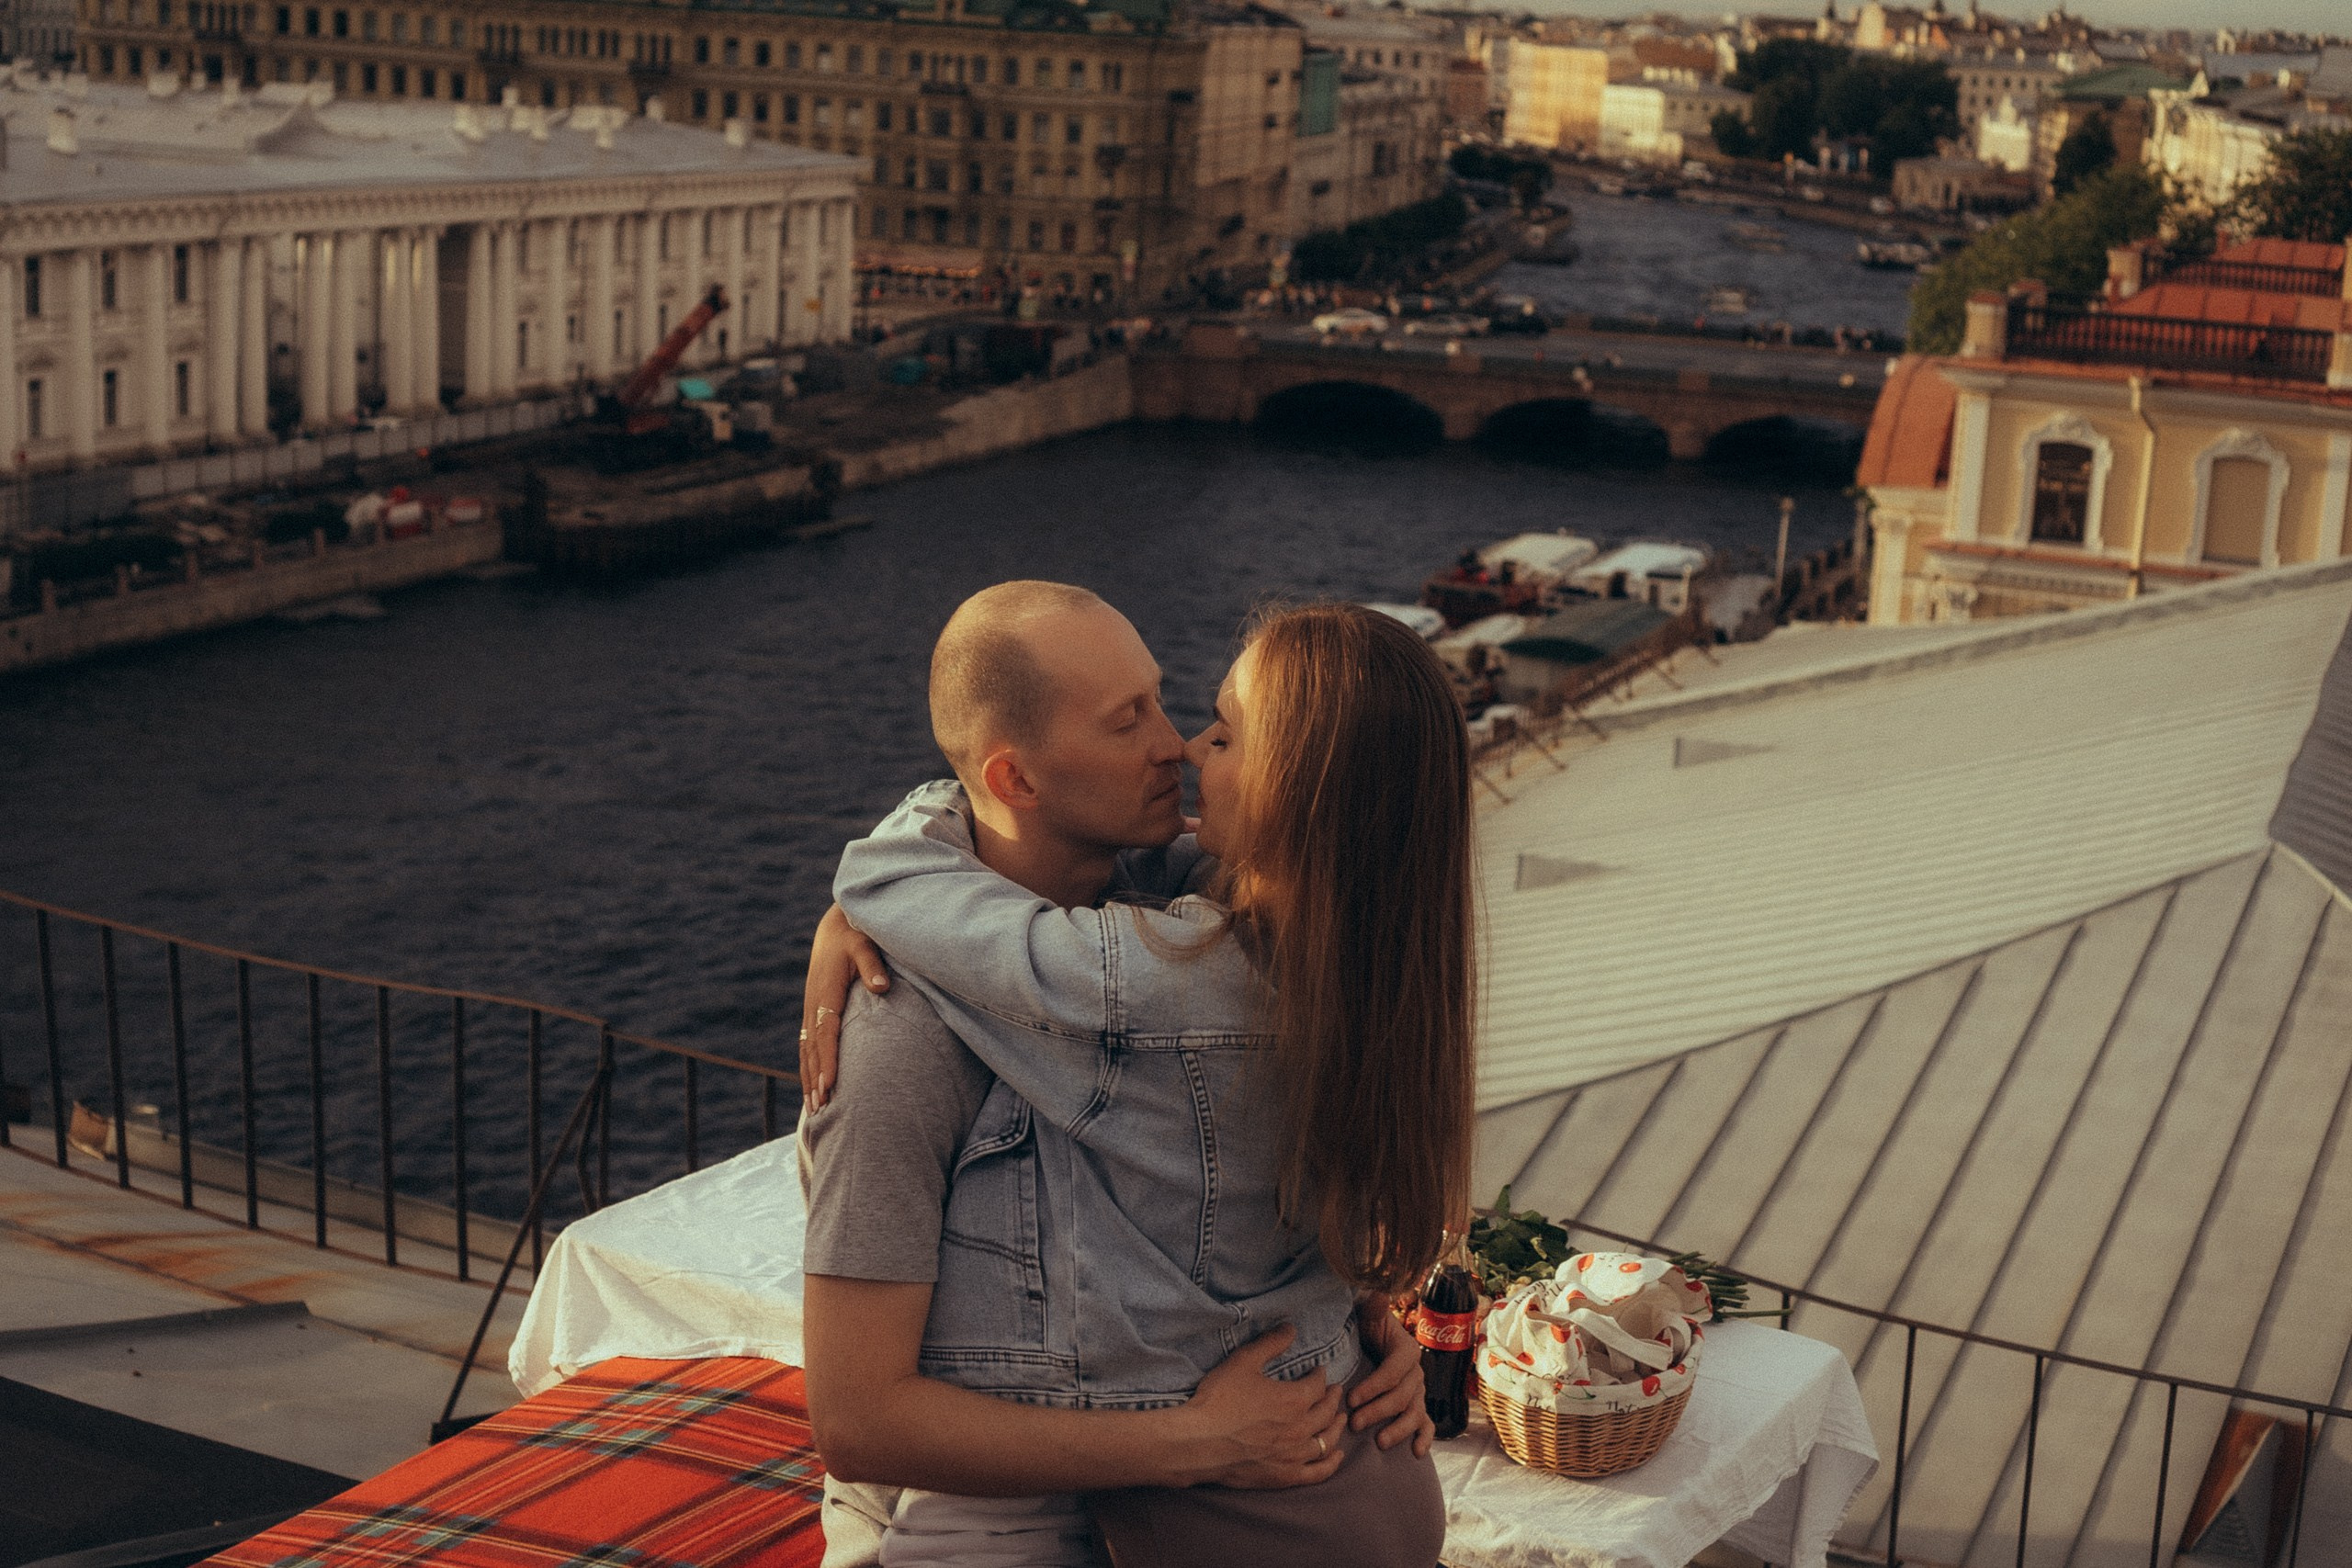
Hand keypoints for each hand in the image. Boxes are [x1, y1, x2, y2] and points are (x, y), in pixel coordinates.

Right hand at [801, 903, 888, 1108]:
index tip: (830, 1084)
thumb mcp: (865, 945)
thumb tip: (882, 987)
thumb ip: (872, 966)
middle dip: (815, 1078)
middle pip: (812, 1048)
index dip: (827, 1059)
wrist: (836, 928)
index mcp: (826, 991)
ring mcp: (811, 1008)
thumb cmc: (855, 936)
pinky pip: (807, 1044)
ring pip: (806, 1049)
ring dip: (809, 1078)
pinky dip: (808, 1066)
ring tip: (815, 1107)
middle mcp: (814, 1003)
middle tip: (822, 1108)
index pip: (826, 1032)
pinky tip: (812, 1085)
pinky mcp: (813, 1011)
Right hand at [1178, 1326, 1348, 1489]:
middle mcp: (1301, 1428)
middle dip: (1333, 1398)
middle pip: (1327, 1412)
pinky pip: (1318, 1472)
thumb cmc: (1219, 1400)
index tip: (1319, 1370)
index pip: (1318, 1385)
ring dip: (1336, 1427)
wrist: (1199, 1443)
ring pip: (1327, 1441)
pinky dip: (1331, 1463)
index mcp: (1294, 1400)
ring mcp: (1294, 1455)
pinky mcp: (1285, 1477)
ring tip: (1340, 1419)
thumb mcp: (1243, 1362)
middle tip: (1335, 1391)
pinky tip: (1337, 1455)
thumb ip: (1270, 1343)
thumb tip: (1291, 1327)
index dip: (1321, 1375)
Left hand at [1350, 1303, 1434, 1457]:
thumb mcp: (1367, 1314)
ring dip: (1398, 1429)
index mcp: (1406, 1350)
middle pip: (1402, 1396)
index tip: (1350, 1398)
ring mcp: (1418, 1392)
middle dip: (1378, 1411)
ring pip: (1414, 1413)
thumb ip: (1373, 1306)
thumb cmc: (1366, 1328)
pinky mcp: (1418, 1406)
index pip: (1392, 1372)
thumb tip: (1377, 1292)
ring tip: (1379, 1442)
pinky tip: (1417, 1453)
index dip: (1373, 1386)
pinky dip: (1424, 1438)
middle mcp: (1416, 1373)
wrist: (1371, 1340)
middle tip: (1355, 1423)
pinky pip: (1426, 1424)